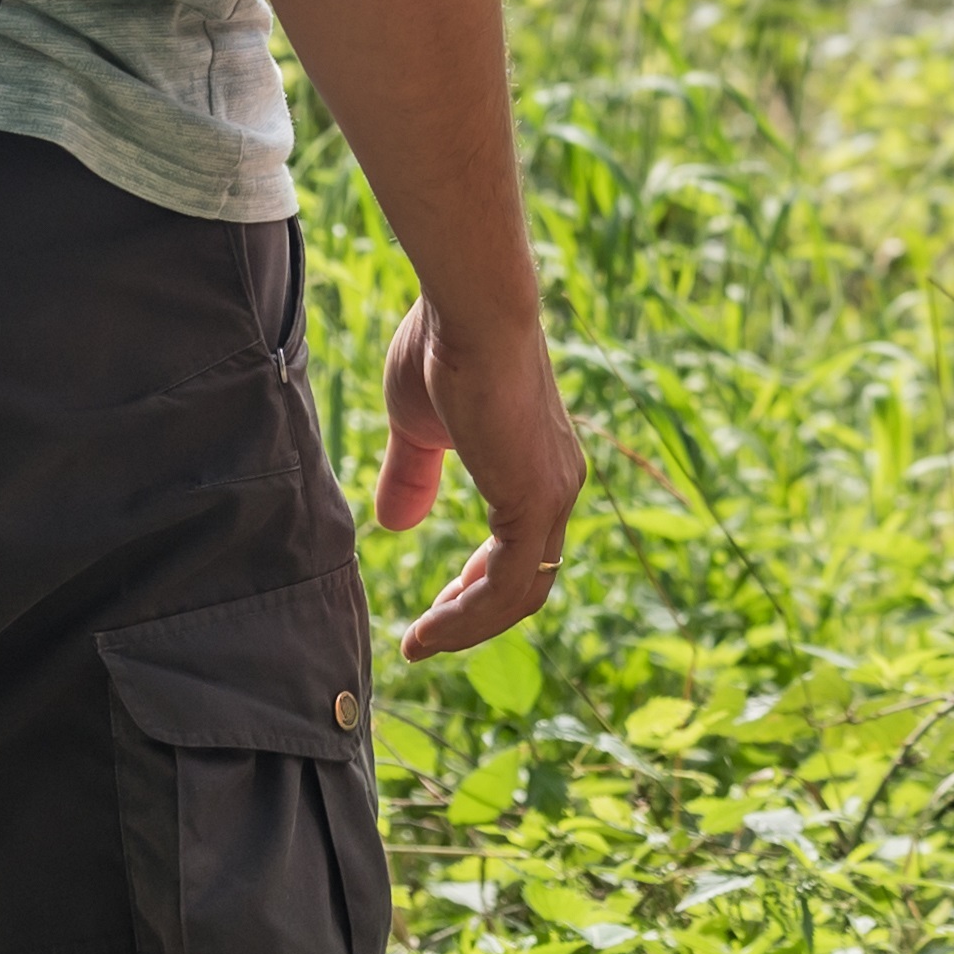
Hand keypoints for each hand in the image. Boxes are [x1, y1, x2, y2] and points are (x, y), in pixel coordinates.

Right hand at [373, 292, 579, 656]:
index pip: (523, 545)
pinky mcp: (534, 500)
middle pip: (529, 578)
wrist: (469, 310)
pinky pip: (506, 585)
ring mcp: (552, 494)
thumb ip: (413, 475)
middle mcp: (558, 484)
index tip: (442, 608)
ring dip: (468, 628)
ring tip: (420, 644)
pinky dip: (469, 617)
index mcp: (539, 464)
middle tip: (429, 635)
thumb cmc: (443, 349)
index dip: (481, 584)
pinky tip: (430, 629)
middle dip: (477, 615)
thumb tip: (395, 525)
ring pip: (520, 592)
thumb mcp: (418, 426)